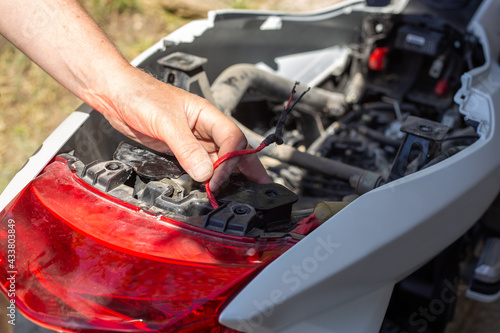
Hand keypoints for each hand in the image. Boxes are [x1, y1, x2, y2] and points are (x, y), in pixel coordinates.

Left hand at [90, 66, 270, 188]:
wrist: (116, 94)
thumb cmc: (141, 95)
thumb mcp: (166, 122)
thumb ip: (186, 149)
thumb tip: (205, 173)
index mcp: (207, 115)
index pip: (231, 138)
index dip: (230, 160)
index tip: (218, 178)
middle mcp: (204, 128)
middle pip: (232, 149)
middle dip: (247, 167)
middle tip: (260, 186)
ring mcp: (192, 139)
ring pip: (218, 159)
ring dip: (228, 175)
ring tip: (240, 191)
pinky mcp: (179, 149)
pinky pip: (199, 165)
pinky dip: (208, 177)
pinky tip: (212, 186)